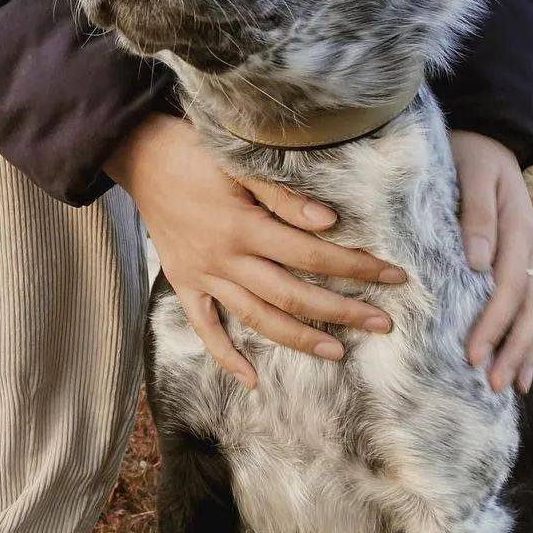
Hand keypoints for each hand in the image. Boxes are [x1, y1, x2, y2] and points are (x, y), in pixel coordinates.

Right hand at [105, 115, 406, 388]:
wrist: (139, 156)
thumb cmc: (193, 152)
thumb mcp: (239, 163)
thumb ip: (282, 196)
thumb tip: (328, 224)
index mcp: (243, 228)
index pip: (312, 255)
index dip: (355, 266)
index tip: (393, 275)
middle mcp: (225, 260)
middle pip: (292, 295)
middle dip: (341, 311)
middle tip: (383, 323)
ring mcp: (204, 277)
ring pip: (257, 318)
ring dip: (299, 339)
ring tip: (337, 353)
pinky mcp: (184, 284)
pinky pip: (205, 329)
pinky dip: (226, 357)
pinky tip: (251, 380)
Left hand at [452, 130, 532, 393]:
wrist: (485, 140)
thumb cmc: (470, 156)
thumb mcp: (472, 175)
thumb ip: (478, 217)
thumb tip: (478, 262)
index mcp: (519, 231)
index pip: (508, 288)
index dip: (492, 323)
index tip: (471, 354)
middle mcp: (530, 250)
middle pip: (527, 309)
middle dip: (510, 349)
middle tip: (490, 384)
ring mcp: (529, 259)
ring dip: (521, 352)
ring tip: (507, 388)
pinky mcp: (520, 265)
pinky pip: (528, 309)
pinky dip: (525, 340)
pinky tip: (518, 369)